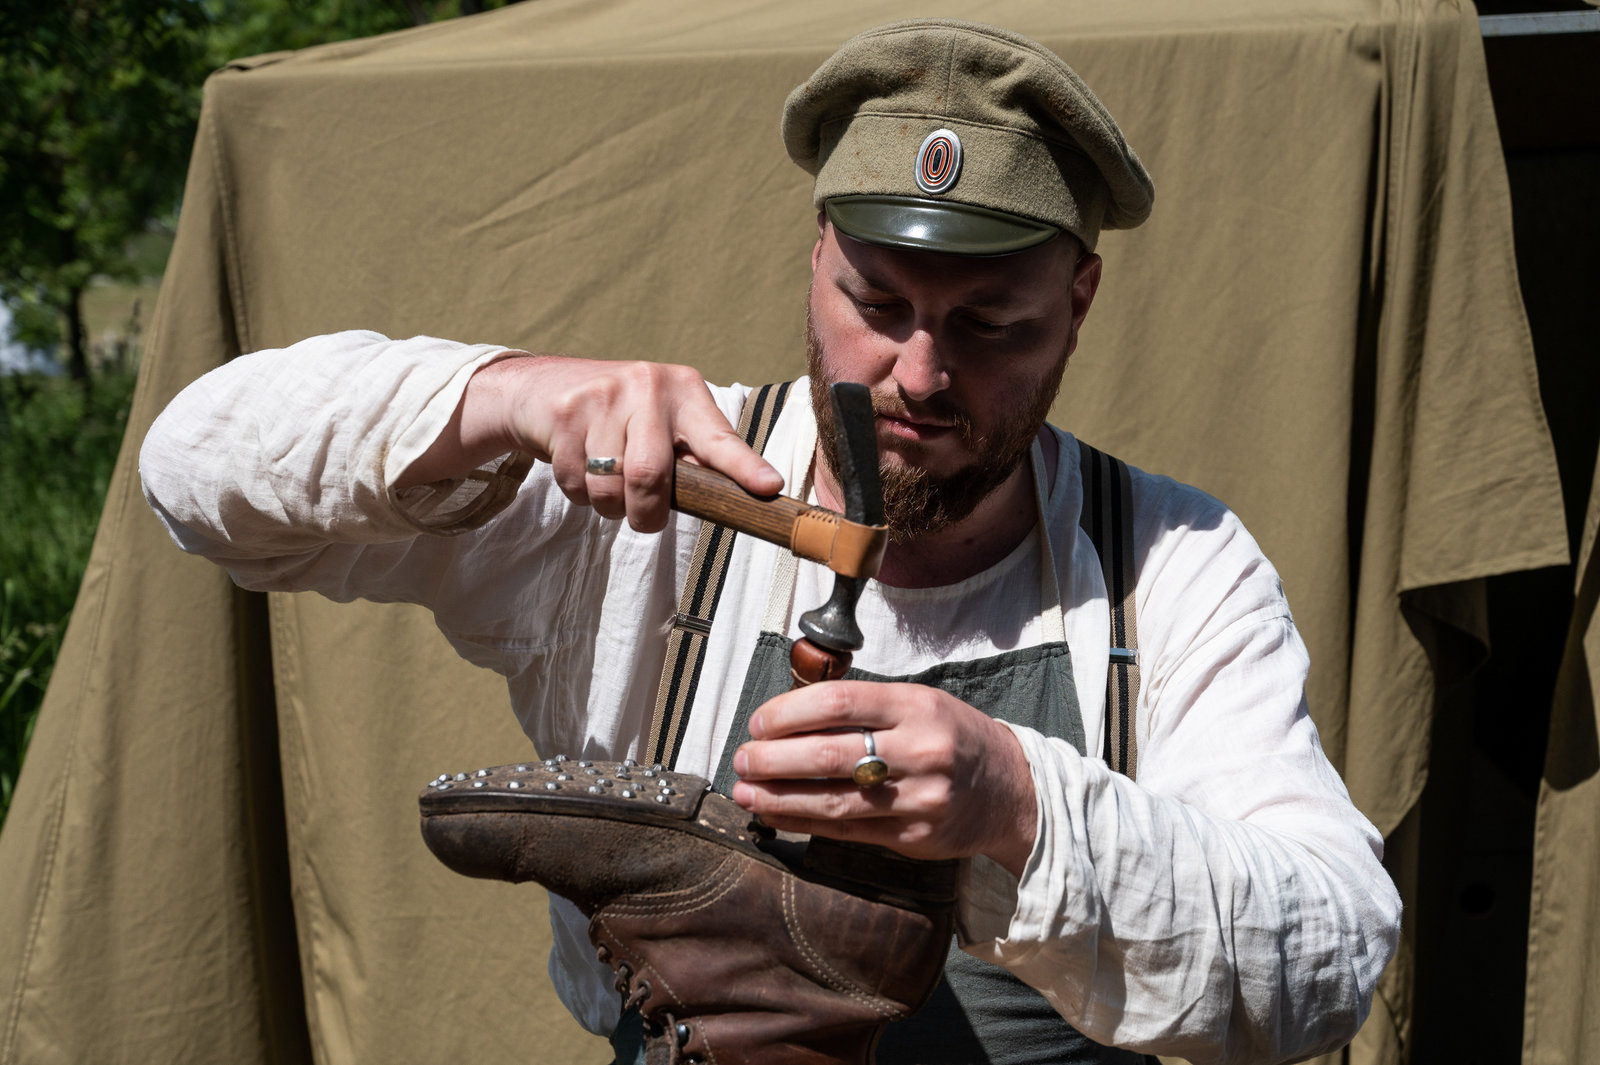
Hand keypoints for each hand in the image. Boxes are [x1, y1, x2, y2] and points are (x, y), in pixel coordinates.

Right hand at [397, 355, 782, 531]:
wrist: (544, 385)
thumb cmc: (622, 417)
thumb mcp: (665, 421)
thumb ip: (693, 455)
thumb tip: (731, 499)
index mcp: (685, 390)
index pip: (719, 438)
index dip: (744, 467)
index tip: (769, 486)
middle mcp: (648, 386)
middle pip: (650, 475)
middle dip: (646, 512)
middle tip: (645, 518)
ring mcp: (603, 397)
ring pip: (609, 487)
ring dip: (609, 505)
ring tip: (609, 483)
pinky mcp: (565, 413)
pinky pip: (575, 483)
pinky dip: (579, 492)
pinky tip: (581, 465)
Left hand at [730, 680, 1037, 876]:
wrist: (1011, 790)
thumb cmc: (953, 738)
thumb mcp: (920, 704)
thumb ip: (864, 709)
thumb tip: (787, 720)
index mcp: (917, 707)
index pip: (837, 703)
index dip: (787, 713)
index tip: (759, 722)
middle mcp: (920, 751)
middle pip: (828, 754)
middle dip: (773, 758)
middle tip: (742, 758)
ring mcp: (917, 799)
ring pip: (832, 800)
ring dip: (779, 797)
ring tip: (745, 792)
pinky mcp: (912, 838)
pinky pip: (846, 830)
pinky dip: (805, 822)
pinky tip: (777, 815)